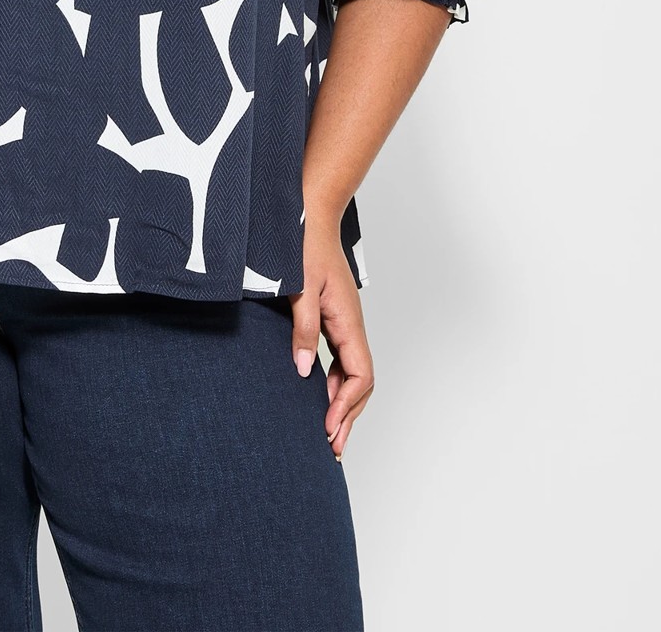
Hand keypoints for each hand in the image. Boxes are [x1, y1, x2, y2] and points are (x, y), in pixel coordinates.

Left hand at [288, 218, 373, 459]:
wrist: (309, 212)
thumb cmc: (304, 243)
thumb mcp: (299, 286)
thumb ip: (303, 329)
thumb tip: (305, 372)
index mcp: (348, 321)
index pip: (360, 375)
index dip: (346, 406)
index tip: (328, 428)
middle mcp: (351, 325)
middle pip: (361, 382)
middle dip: (349, 416)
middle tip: (332, 447)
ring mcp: (343, 322)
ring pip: (353, 372)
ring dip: (343, 402)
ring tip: (328, 431)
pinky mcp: (333, 317)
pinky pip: (342, 358)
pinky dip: (335, 383)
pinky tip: (320, 394)